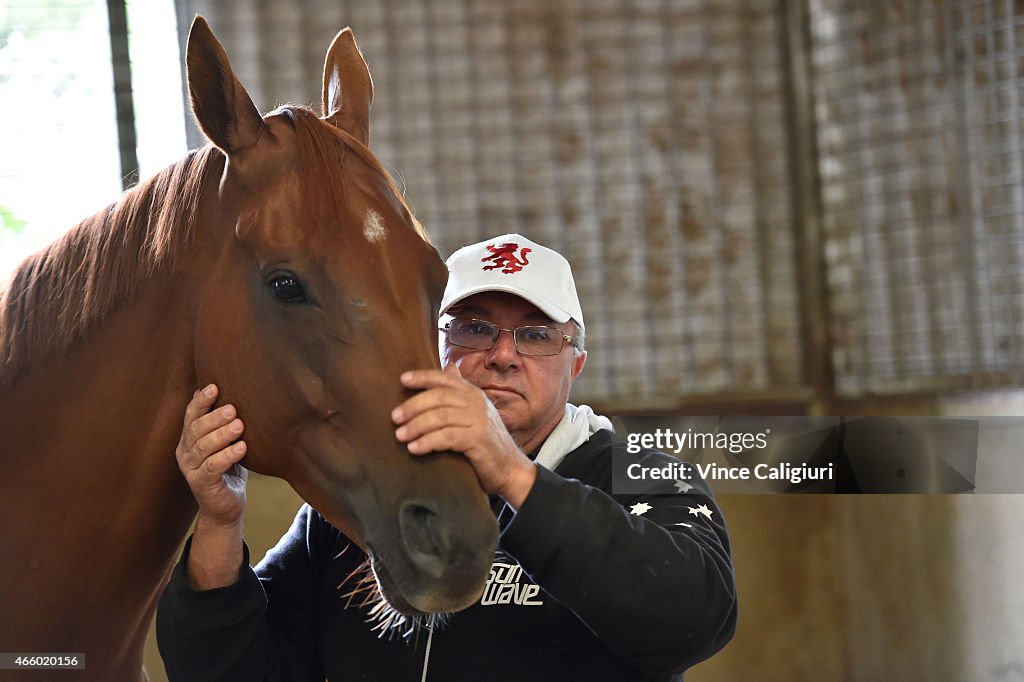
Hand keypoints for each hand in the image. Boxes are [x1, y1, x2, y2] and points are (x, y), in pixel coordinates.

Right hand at [175, 384, 247, 527]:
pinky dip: (227, 455)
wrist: (226, 507)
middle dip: (214, 417)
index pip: (191, 415)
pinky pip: (213, 467)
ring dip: (222, 434)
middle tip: (233, 408)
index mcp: (189, 438)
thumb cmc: (230, 469)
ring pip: (204, 447)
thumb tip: (238, 391)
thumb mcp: (227, 443)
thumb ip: (226, 423)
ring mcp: (190, 469)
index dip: (201, 400)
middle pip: (196, 429)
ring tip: (240, 426)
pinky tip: (243, 448)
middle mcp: (185, 452)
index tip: (214, 386)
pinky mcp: (200, 485)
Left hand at [391, 365, 536, 508]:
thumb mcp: (473, 414)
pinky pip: (447, 436)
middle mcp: (477, 403)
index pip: (445, 378)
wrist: (510, 469)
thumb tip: (449, 368)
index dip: (423, 377)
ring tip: (400, 436)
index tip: (402, 380)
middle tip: (394, 418)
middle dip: (413, 406)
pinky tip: (415, 448)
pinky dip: (428, 441)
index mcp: (472, 394)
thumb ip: (459, 394)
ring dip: (416, 425)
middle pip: (438, 396)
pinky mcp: (479, 439)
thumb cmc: (484, 443)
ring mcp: (479, 420)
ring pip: (440, 416)